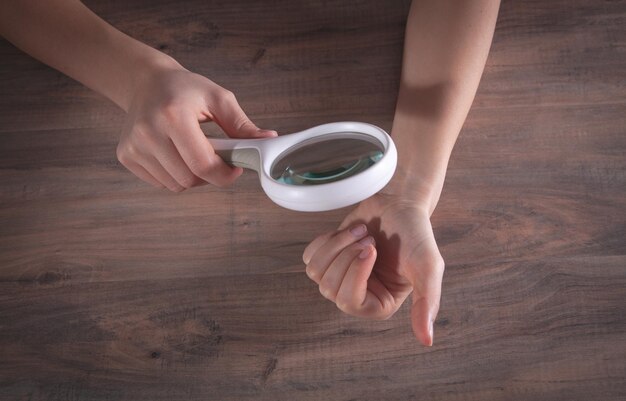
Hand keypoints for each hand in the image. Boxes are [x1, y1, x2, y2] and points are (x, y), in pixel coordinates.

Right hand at [116, 63, 275, 190]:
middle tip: (215, 156)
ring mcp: (134, 146)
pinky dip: (174, 175)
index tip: (235, 169)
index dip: (224, 175)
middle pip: (190, 179)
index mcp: (173, 116)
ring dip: (192, 176)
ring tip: (193, 152)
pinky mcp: (126, 156)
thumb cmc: (185, 89)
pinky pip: (161, 182)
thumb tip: (268, 141)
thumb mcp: (218, 98)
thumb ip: (242, 125)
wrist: (145, 82)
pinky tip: (175, 153)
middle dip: (209, 174)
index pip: (203, 165)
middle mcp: (148, 132)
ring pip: (175, 185)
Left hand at [303, 194, 444, 345]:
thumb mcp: (428, 268)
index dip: (355, 273)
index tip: (371, 249)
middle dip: (347, 255)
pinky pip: (310, 257)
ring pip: (316, 272)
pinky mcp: (328, 259)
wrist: (400, 204)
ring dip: (338, 245)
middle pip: (329, 287)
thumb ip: (427, 303)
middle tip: (369, 238)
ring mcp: (340, 278)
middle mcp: (358, 296)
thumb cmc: (416, 235)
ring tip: (361, 233)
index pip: (349, 302)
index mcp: (380, 305)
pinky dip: (327, 240)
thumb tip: (427, 341)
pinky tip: (349, 232)